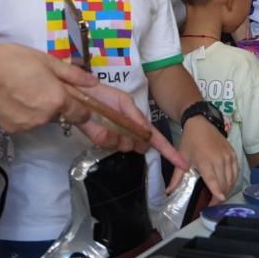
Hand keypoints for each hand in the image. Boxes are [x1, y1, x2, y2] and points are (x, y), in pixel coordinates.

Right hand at [0, 41, 98, 133]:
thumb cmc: (14, 60)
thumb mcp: (47, 61)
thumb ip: (72, 74)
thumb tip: (93, 83)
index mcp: (58, 100)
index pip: (81, 115)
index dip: (81, 109)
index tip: (74, 100)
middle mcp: (46, 118)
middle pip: (61, 117)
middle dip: (58, 106)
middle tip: (42, 88)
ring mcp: (29, 126)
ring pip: (43, 121)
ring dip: (41, 110)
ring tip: (25, 91)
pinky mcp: (13, 130)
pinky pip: (26, 124)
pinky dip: (24, 115)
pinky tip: (13, 100)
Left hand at [73, 83, 187, 169]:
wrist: (76, 93)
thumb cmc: (102, 94)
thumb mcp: (124, 101)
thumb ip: (137, 117)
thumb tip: (148, 134)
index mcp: (136, 122)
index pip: (156, 139)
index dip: (169, 152)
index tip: (182, 164)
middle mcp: (127, 133)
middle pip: (140, 146)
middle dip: (136, 139)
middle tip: (123, 124)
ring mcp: (113, 138)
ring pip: (124, 146)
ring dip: (118, 135)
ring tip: (107, 120)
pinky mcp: (98, 140)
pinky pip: (108, 143)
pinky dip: (104, 135)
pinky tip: (97, 124)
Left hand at [177, 116, 237, 203]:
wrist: (200, 123)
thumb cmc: (190, 142)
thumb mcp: (182, 158)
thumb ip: (176, 178)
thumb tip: (168, 192)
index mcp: (205, 161)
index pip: (213, 180)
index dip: (217, 192)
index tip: (219, 200)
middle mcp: (219, 160)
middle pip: (224, 183)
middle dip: (220, 196)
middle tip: (213, 203)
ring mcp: (228, 157)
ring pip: (231, 179)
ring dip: (227, 189)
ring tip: (220, 196)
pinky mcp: (233, 154)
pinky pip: (236, 171)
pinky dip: (233, 180)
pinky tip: (228, 186)